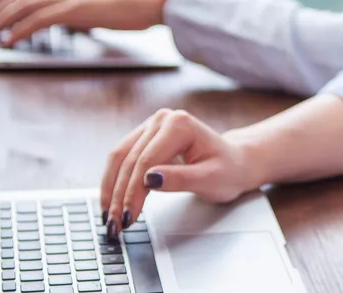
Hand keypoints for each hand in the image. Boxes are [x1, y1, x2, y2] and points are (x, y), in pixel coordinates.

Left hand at [0, 0, 174, 46]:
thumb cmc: (143, 6)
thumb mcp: (110, 8)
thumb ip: (91, 13)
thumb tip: (80, 24)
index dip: (13, 3)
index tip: (0, 15)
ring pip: (24, 5)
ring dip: (2, 20)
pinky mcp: (77, 8)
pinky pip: (38, 19)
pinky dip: (19, 29)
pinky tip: (10, 40)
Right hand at [100, 109, 256, 236]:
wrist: (234, 163)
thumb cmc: (227, 170)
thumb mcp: (210, 179)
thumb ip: (180, 179)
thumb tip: (149, 179)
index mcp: (180, 124)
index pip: (147, 161)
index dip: (133, 191)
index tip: (128, 216)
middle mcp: (163, 119)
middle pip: (130, 159)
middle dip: (119, 195)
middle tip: (114, 224)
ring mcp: (152, 125)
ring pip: (120, 157)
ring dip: (111, 188)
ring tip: (108, 216)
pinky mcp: (145, 136)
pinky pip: (122, 157)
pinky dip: (115, 180)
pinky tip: (111, 200)